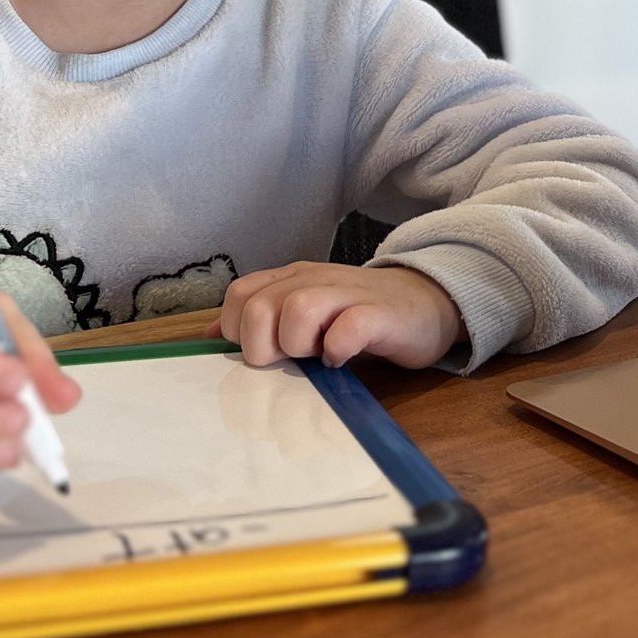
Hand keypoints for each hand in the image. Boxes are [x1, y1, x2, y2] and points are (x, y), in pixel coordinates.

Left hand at [219, 262, 464, 370]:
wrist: (428, 302)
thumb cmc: (360, 314)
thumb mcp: (305, 311)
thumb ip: (262, 317)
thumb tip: (210, 335)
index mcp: (292, 279)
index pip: (239, 295)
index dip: (237, 331)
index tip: (263, 352)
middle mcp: (315, 279)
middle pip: (259, 306)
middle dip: (263, 345)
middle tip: (290, 359)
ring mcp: (348, 294)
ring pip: (297, 309)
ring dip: (298, 343)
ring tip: (316, 356)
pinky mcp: (379, 315)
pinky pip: (347, 328)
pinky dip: (337, 349)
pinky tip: (341, 358)